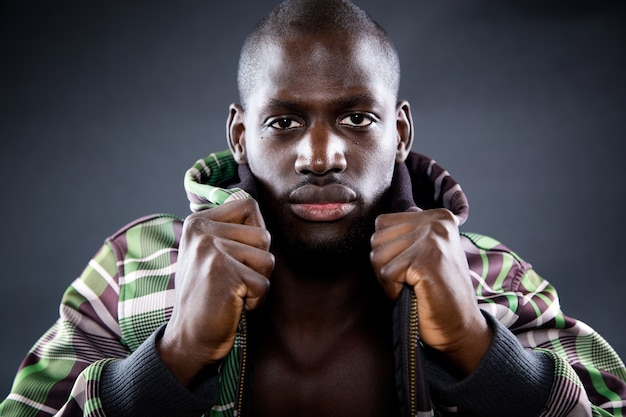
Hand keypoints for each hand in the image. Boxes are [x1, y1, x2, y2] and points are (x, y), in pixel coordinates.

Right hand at [158, 199, 274, 384]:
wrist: (188, 338)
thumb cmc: (207, 296)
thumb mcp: (210, 253)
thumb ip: (230, 230)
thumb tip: (254, 206)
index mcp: (198, 221)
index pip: (248, 205)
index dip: (256, 232)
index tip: (238, 255)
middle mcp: (202, 231)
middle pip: (264, 236)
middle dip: (258, 264)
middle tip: (233, 281)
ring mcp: (211, 251)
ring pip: (268, 260)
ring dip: (257, 282)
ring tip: (232, 291)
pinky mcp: (223, 274)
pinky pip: (264, 284)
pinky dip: (255, 300)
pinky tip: (232, 304)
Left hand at [370, 208, 491, 373]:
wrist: (460, 326)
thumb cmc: (438, 292)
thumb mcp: (425, 252)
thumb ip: (407, 233)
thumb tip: (378, 224)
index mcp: (438, 216)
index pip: (382, 223)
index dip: (387, 252)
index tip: (411, 267)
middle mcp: (437, 222)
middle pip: (376, 239)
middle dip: (385, 266)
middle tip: (410, 281)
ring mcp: (433, 239)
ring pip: (377, 256)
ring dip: (388, 280)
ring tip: (413, 287)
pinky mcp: (426, 260)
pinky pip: (385, 274)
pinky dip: (393, 291)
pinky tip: (415, 294)